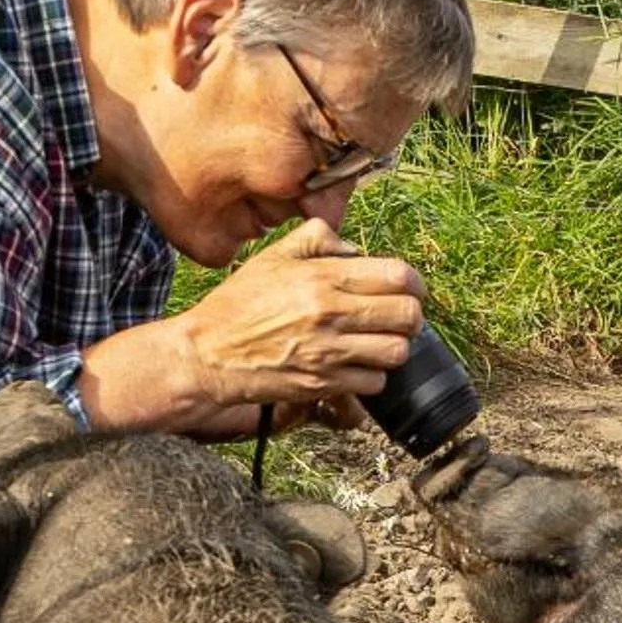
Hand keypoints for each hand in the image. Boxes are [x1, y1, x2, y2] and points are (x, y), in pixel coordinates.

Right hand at [75, 222, 422, 434]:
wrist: (207, 354)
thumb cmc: (237, 304)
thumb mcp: (272, 257)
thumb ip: (317, 238)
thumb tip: (355, 249)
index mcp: (324, 278)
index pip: (399, 276)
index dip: (414, 283)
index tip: (410, 289)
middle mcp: (331, 314)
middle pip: (408, 316)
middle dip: (411, 316)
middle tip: (398, 317)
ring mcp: (329, 352)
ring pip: (397, 352)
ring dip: (394, 347)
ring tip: (377, 341)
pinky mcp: (323, 384)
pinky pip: (374, 382)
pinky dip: (372, 375)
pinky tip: (356, 365)